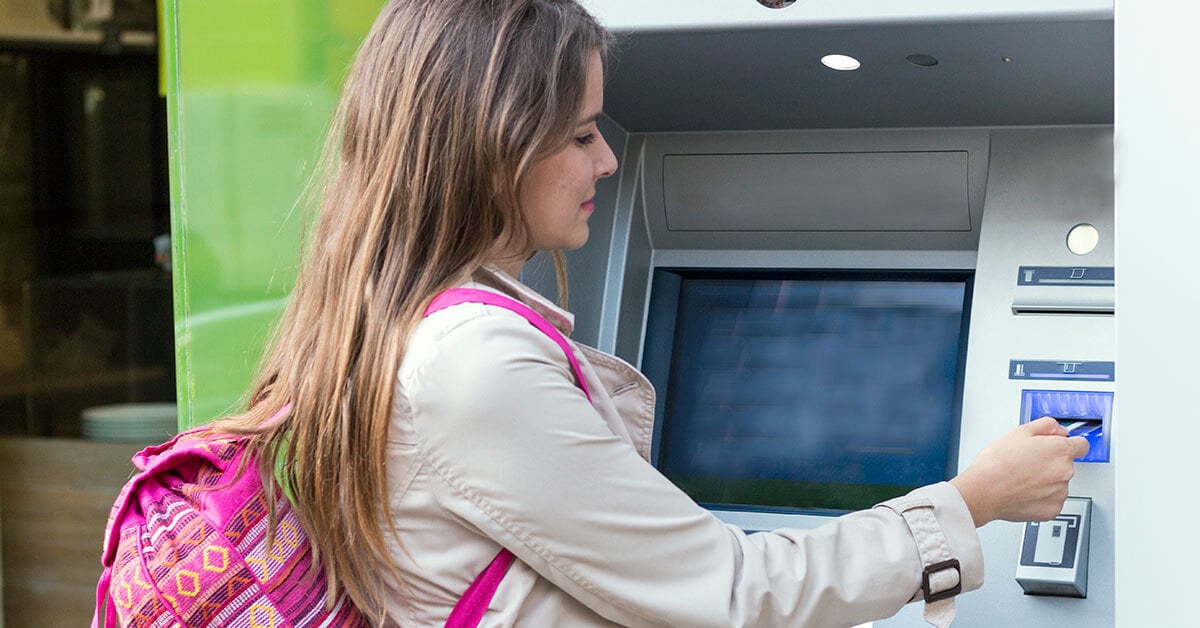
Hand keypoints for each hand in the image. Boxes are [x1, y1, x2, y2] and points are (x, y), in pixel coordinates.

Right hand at [950, 417, 1089, 526]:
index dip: (1070, 443)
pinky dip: (1041, 497)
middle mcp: (1065, 472)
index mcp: (1060, 451)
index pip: (1082, 444)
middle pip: (1066, 464)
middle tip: (1028, 462)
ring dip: (1046, 480)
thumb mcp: (1019, 431)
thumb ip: (1046, 426)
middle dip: (1051, 462)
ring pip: (1059, 483)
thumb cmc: (998, 463)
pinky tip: (1024, 491)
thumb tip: (1058, 431)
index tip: (1060, 446)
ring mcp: (1060, 493)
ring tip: (1022, 478)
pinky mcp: (1052, 509)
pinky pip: (1052, 500)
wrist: (985, 490)